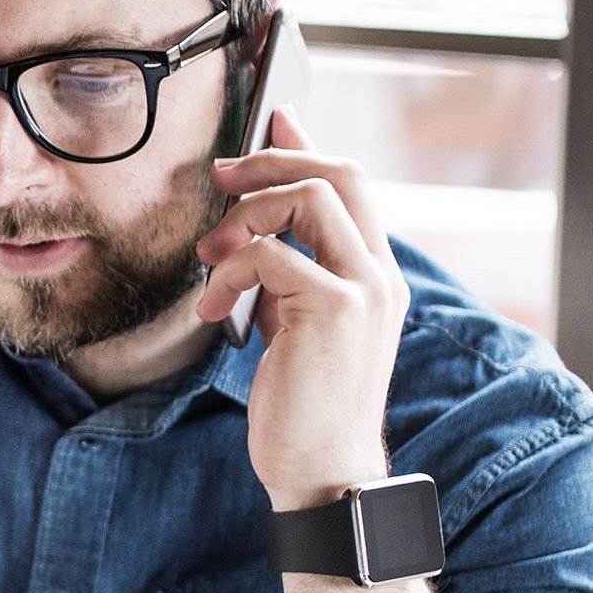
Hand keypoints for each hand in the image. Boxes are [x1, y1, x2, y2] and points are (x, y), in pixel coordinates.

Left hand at [196, 110, 410, 509]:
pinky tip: (215, 311)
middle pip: (340, 172)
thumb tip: (258, 223)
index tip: (271, 121)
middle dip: (271, 162)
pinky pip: (271, 253)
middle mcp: (381, 274)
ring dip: (244, 217)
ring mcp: (364, 289)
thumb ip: (289, 271)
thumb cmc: (304, 406)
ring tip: (211, 262)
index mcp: (376, 275)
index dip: (307, 144)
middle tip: (220, 178)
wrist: (323, 472)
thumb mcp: (297, 324)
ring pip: (308, 197)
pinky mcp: (335, 309)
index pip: (353, 182)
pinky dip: (230, 271)